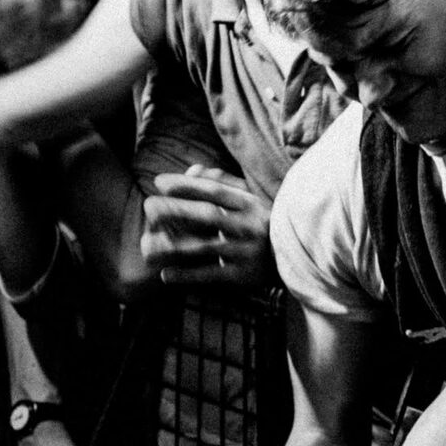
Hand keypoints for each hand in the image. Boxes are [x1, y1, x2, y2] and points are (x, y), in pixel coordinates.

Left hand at [140, 165, 274, 288]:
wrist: (297, 259)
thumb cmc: (265, 225)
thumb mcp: (249, 201)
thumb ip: (222, 183)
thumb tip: (192, 169)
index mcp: (251, 205)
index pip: (215, 191)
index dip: (186, 185)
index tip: (159, 182)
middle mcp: (250, 226)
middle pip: (208, 214)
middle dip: (176, 209)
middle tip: (149, 206)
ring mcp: (247, 252)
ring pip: (206, 247)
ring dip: (175, 246)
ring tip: (148, 244)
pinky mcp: (244, 277)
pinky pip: (211, 276)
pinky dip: (187, 276)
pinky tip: (164, 275)